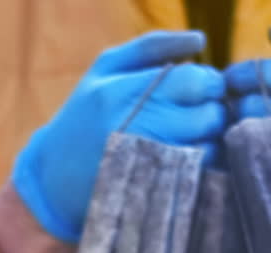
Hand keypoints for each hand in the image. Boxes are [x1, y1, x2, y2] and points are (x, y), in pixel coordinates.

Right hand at [13, 31, 226, 242]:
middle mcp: (133, 131)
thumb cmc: (87, 116)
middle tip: (200, 116)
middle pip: (210, 116)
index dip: (209, 84)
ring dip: (212, 142)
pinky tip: (187, 162)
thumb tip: (200, 39)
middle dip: (214, 113)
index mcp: (121, 93)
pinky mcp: (157, 196)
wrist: (56, 180)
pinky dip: (205, 167)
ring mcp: (147, 168)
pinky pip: (203, 177)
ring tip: (190, 140)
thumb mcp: (106, 70)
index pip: (194, 81)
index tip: (202, 90)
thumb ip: (152, 47)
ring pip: (212, 149)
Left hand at [224, 23, 270, 252]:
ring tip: (243, 139)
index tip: (234, 88)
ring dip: (237, 136)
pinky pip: (255, 164)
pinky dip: (245, 162)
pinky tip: (252, 162)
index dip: (239, 78)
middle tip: (233, 116)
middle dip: (235, 108)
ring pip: (248, 134)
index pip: (263, 71)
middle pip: (250, 102)